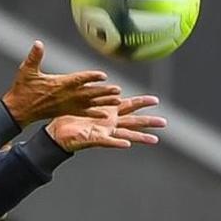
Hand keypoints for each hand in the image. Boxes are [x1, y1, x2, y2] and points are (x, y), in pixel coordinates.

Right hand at [1, 41, 121, 125]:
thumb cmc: (23, 90)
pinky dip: (93, 114)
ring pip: (89, 103)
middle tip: (118, 90)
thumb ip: (34, 57)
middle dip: (104, 91)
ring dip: (103, 102)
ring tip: (117, 101)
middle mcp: (66, 95)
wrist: (19, 110)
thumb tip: (38, 44)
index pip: (78, 79)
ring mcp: (66, 104)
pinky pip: (82, 113)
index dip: (91, 77)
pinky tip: (104, 115)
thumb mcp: (26, 71)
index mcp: (59, 84)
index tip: (103, 75)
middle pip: (89, 93)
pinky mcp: (65, 111)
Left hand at [46, 95, 165, 150]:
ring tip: (155, 140)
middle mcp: (110, 123)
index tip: (156, 100)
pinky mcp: (94, 139)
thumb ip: (90, 87)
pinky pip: (108, 142)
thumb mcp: (81, 98)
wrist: (55, 132)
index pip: (129, 105)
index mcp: (109, 111)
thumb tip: (97, 75)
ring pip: (126, 135)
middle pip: (134, 121)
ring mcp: (104, 132)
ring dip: (140, 137)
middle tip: (165, 122)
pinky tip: (127, 145)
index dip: (142, 102)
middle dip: (149, 121)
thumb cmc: (68, 116)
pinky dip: (117, 143)